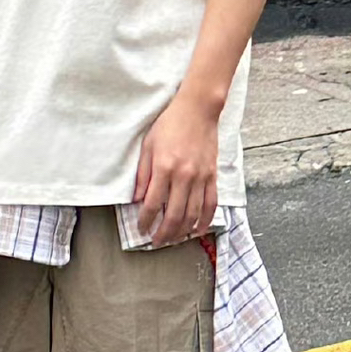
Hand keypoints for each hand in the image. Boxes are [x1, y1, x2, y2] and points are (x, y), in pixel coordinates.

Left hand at [132, 89, 219, 246]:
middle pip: (174, 215)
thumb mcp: (148, 146)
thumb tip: (138, 199)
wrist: (197, 110)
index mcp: (164, 167)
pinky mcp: (212, 176)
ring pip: (193, 214)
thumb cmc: (169, 125)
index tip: (142, 228)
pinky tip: (198, 229)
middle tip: (157, 241)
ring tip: (173, 239)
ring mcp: (201, 177)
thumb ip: (143, 174)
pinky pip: (211, 204)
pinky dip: (205, 220)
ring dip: (182, 231)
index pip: (153, 204)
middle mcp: (184, 176)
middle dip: (164, 233)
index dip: (146, 220)